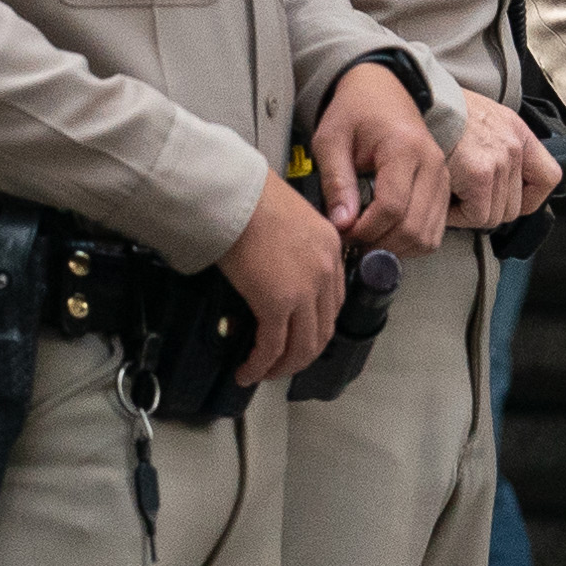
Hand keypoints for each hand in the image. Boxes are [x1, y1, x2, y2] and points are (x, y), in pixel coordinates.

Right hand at [216, 181, 345, 385]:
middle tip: (282, 363)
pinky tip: (248, 370)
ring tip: (263, 373)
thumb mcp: (288, 215)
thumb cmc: (249, 195)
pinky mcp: (277, 303)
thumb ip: (292, 245)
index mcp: (330, 248)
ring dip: (282, 367)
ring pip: (302, 346)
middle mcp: (326, 272)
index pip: (333, 302)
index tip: (298, 336)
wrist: (232, 192)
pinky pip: (272, 347)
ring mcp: (305, 290)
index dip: (315, 327)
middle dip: (301, 354)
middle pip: (322, 331)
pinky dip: (260, 365)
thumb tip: (274, 268)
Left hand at [309, 61, 447, 254]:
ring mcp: (443, 177)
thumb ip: (336, 182)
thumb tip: (341, 224)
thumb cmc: (354, 111)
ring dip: (396, 249)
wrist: (381, 90)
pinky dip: (411, 243)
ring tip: (367, 241)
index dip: (365, 230)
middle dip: (379, 245)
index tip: (343, 232)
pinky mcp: (444, 187)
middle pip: (414, 227)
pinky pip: (435, 231)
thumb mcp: (331, 140)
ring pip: (428, 236)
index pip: (392, 207)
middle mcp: (432, 164)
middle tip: (352, 243)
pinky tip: (386, 235)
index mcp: (404, 148)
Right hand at [444, 89, 563, 232]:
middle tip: (462, 198)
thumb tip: (493, 182)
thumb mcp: (480, 117)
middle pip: (514, 207)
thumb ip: (496, 145)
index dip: (530, 197)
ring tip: (449, 195)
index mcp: (516, 131)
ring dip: (468, 213)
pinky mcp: (480, 173)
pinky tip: (443, 199)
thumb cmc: (440, 109)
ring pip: (493, 216)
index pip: (549, 177)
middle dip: (485, 209)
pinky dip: (457, 216)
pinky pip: (475, 215)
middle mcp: (514, 146)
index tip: (508, 199)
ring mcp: (500, 160)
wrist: (420, 97)